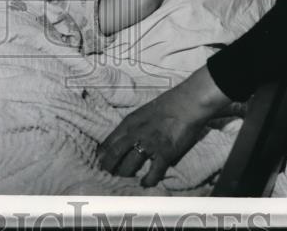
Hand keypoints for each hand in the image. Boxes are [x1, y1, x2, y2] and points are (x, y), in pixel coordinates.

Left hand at [97, 66, 230, 186]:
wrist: (187, 104)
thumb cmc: (167, 104)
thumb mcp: (143, 111)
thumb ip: (135, 125)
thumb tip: (128, 137)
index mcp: (129, 122)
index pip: (109, 141)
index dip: (103, 153)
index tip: (100, 160)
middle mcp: (135, 134)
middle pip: (115, 155)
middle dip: (109, 166)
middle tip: (108, 173)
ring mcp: (149, 145)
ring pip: (129, 166)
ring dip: (125, 174)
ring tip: (125, 178)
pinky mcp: (164, 154)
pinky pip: (153, 173)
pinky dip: (148, 180)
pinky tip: (145, 183)